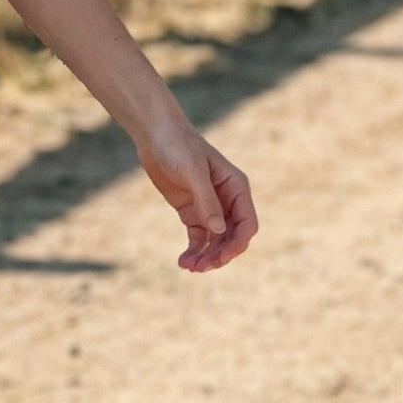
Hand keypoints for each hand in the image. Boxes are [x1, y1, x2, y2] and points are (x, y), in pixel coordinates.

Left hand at [136, 118, 257, 271]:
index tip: (220, 259)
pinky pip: (199, 238)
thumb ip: (206, 200)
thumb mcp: (192, 171)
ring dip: (206, 257)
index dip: (237, 244)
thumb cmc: (178, 146)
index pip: (247, 223)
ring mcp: (210, 207)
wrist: (155, 134)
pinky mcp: (192, 211)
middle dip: (220, 255)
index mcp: (236, 187)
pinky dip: (194, 251)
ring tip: (189, 267)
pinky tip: (183, 261)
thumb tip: (219, 232)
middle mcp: (227, 199)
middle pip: (232, 237)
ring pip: (216, 241)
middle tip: (200, 268)